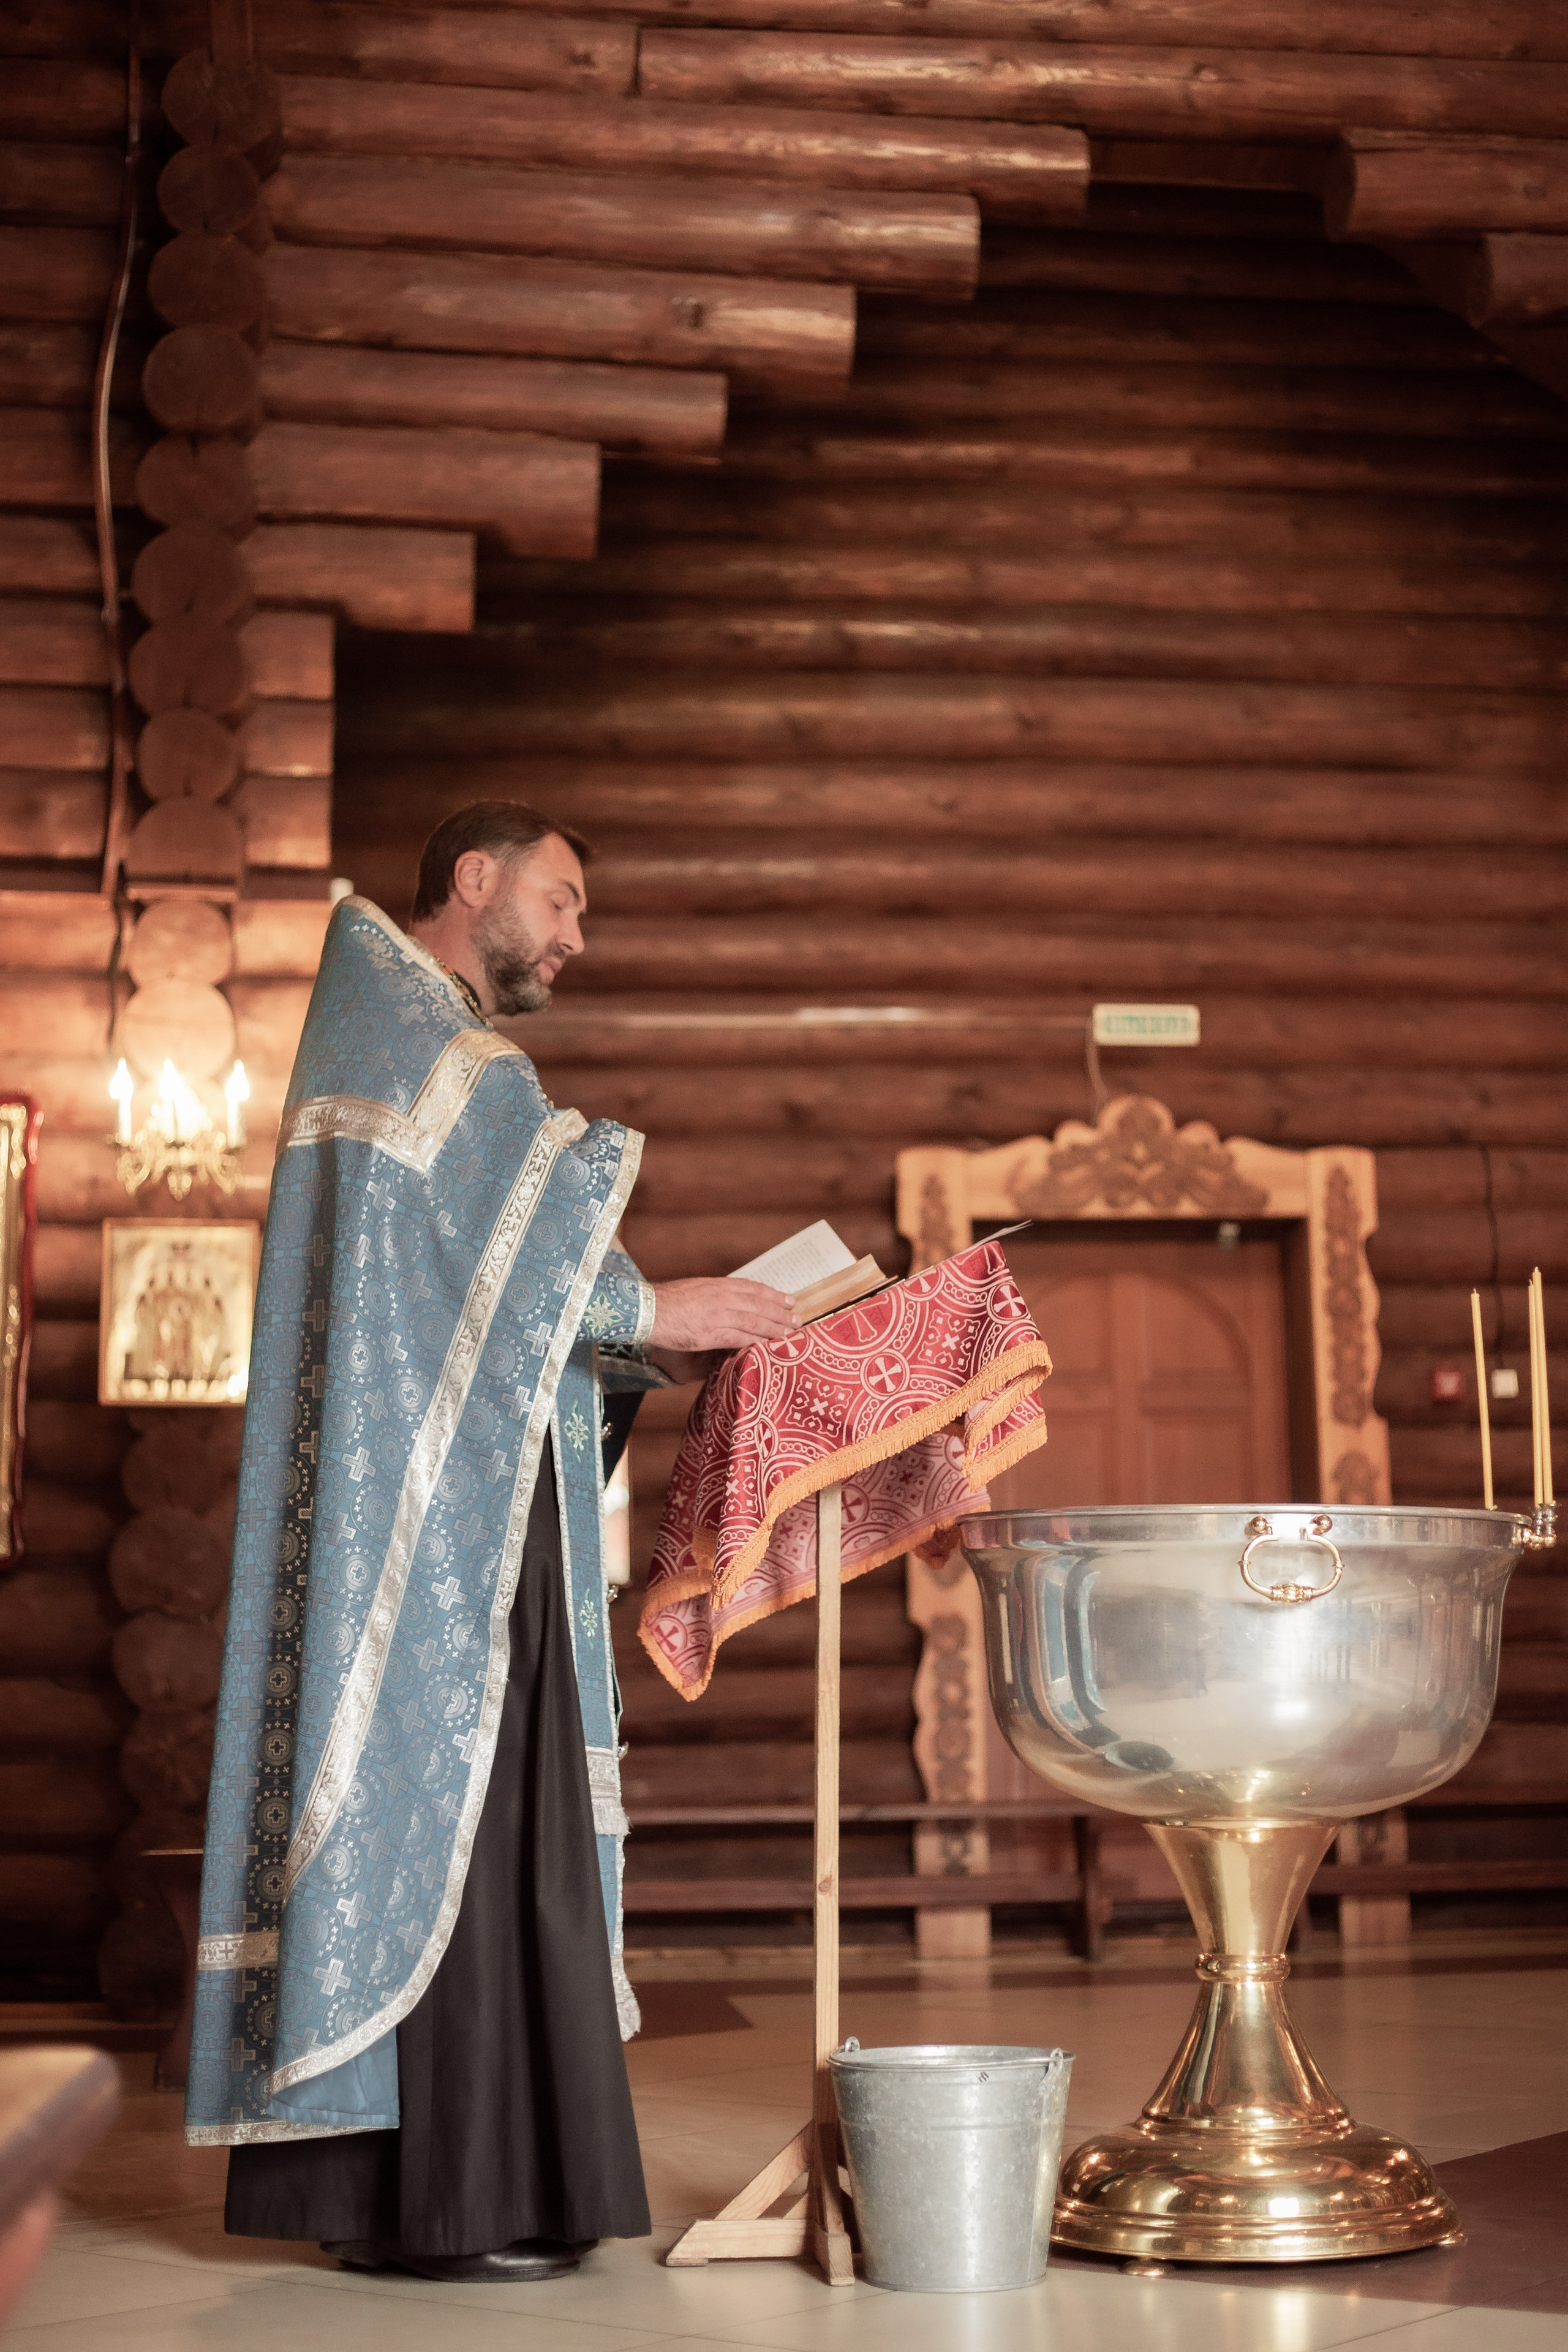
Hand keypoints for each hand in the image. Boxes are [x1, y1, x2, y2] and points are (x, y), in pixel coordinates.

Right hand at [648, 1278, 796, 1361]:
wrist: (646, 1310)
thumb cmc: (664, 1301)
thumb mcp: (693, 1289)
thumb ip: (712, 1294)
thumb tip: (726, 1300)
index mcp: (717, 1285)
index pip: (753, 1288)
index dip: (773, 1295)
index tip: (788, 1299)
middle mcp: (722, 1297)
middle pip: (759, 1304)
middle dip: (780, 1313)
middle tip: (798, 1319)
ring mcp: (718, 1315)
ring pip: (755, 1321)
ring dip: (775, 1329)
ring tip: (790, 1335)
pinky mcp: (711, 1334)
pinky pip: (741, 1338)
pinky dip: (757, 1342)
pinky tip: (768, 1347)